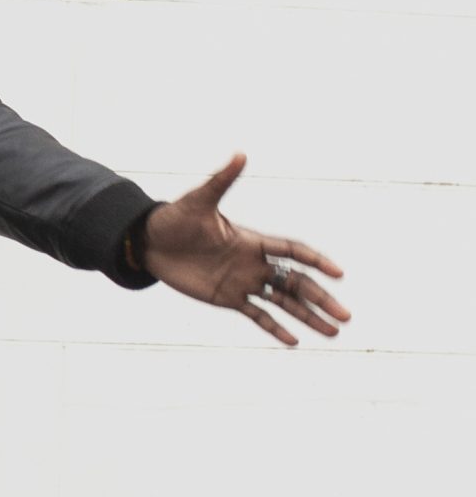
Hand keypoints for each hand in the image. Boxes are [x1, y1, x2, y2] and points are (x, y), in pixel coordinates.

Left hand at [140, 153, 348, 347]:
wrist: (150, 242)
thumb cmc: (175, 218)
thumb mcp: (199, 201)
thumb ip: (222, 181)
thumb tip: (240, 154)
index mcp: (252, 240)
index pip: (293, 251)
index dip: (315, 261)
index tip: (339, 273)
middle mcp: (254, 263)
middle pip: (296, 283)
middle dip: (321, 299)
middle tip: (346, 315)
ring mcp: (243, 282)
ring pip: (284, 302)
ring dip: (308, 317)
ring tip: (333, 332)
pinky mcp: (228, 298)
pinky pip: (257, 315)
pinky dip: (275, 328)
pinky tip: (295, 342)